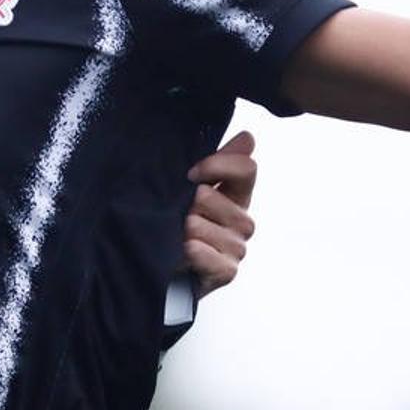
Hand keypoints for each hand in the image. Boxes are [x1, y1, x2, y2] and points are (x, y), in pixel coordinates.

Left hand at [183, 130, 257, 298]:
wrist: (162, 267)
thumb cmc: (177, 223)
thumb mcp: (192, 188)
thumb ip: (220, 162)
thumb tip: (248, 137)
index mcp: (238, 195)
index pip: (246, 169)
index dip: (217, 165)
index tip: (191, 173)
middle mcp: (242, 221)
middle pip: (216, 199)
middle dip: (191, 205)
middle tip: (180, 215)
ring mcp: (236, 248)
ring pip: (207, 228)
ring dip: (186, 230)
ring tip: (178, 235)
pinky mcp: (226, 272)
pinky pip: (208, 256)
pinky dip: (192, 253)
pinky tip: (184, 252)